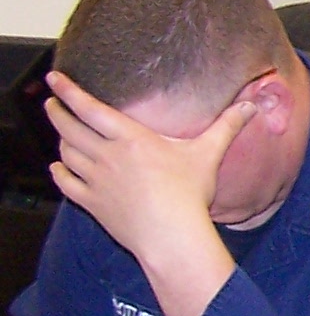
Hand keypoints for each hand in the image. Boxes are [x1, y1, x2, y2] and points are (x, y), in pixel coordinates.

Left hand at [46, 73, 249, 315]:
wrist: (172, 236)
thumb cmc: (189, 193)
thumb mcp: (208, 154)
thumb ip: (227, 126)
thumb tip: (252, 105)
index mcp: (130, 138)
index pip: (89, 108)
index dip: (68, 91)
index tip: (54, 80)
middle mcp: (106, 155)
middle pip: (68, 128)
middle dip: (56, 112)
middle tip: (52, 103)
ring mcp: (95, 180)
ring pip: (66, 153)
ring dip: (61, 140)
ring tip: (62, 132)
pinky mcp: (92, 203)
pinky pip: (66, 183)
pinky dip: (59, 172)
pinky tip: (59, 167)